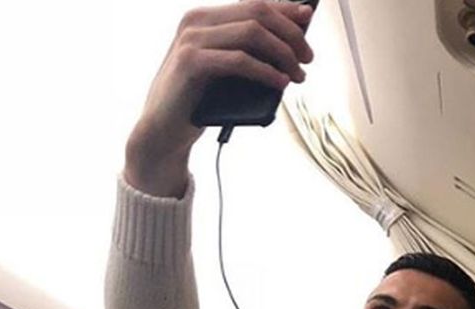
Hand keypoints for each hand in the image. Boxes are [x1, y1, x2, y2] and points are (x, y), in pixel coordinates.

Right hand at [124, 0, 314, 196]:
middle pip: (258, 13)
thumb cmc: (201, 99)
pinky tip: (282, 82)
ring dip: (283, 53)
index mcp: (205, 17)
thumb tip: (294, 43)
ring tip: (299, 75)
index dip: (285, 8)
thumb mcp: (228, 69)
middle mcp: (196, 21)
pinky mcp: (190, 63)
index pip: (253, 2)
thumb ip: (251, 51)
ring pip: (252, 32)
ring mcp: (191, 40)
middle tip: (308, 58)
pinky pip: (239, 60)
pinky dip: (266, 71)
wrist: (164, 129)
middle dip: (291, 33)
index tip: (309, 15)